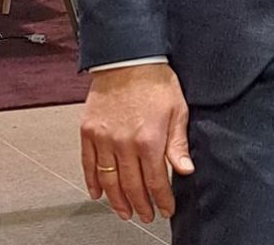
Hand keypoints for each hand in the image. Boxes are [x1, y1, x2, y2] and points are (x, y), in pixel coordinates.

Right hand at [80, 62, 194, 222]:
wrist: (127, 59)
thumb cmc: (155, 81)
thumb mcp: (178, 110)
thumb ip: (179, 144)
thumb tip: (186, 170)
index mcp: (149, 139)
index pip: (156, 181)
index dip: (162, 199)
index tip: (166, 209)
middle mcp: (124, 143)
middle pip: (132, 185)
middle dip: (141, 205)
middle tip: (146, 215)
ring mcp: (103, 139)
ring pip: (109, 180)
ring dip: (117, 200)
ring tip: (125, 212)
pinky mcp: (88, 132)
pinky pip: (88, 164)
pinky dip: (92, 181)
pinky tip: (98, 194)